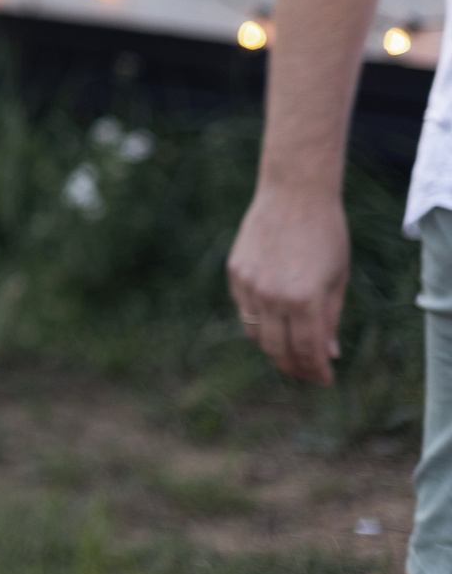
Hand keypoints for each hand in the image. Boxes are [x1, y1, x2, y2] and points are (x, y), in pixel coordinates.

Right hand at [227, 183, 349, 383]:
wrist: (294, 194)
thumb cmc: (325, 234)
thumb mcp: (337, 280)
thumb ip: (330, 319)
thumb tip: (328, 353)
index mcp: (305, 300)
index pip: (308, 351)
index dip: (317, 371)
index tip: (325, 379)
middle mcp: (273, 296)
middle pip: (278, 349)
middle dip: (294, 367)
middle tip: (307, 373)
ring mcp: (249, 284)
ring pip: (256, 333)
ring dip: (274, 349)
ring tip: (289, 353)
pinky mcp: (235, 272)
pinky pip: (245, 309)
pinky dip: (259, 323)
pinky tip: (274, 323)